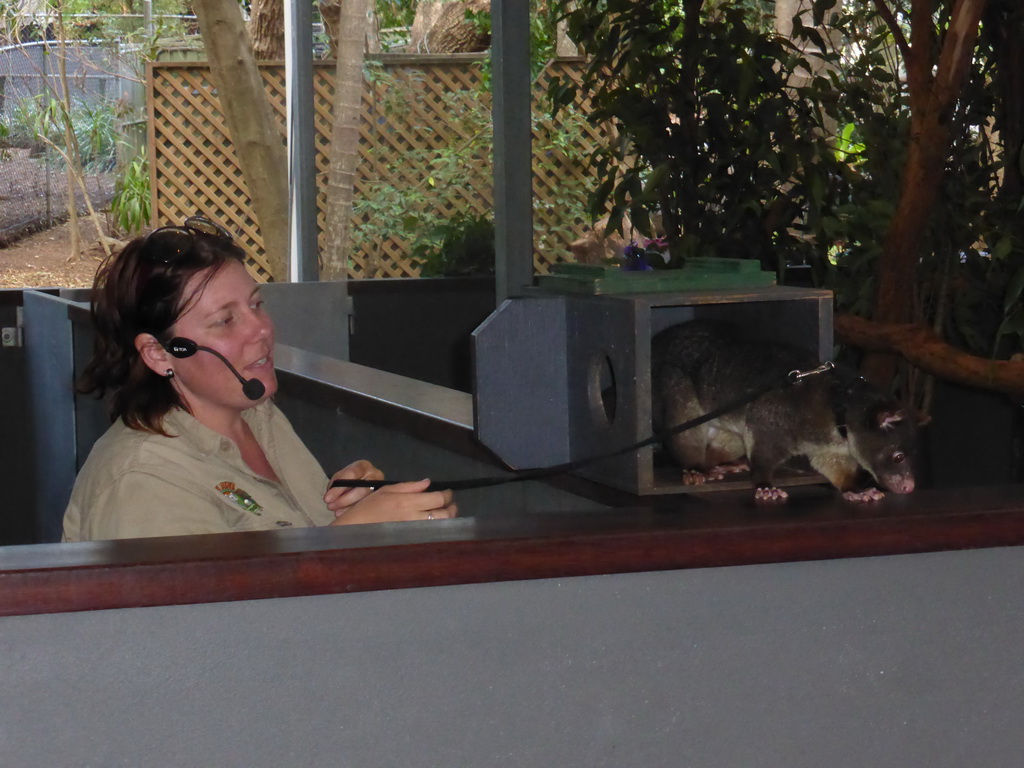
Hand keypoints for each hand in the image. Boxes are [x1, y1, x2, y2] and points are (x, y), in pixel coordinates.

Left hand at [324, 460, 384, 515]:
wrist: (363, 480)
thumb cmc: (349, 478)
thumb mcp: (341, 476)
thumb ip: (335, 485)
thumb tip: (330, 499)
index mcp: (363, 466)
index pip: (352, 474)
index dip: (339, 488)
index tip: (327, 498)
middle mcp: (376, 475)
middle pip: (362, 489)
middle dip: (345, 500)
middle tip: (331, 506)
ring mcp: (380, 488)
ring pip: (367, 500)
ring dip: (349, 507)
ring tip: (336, 512)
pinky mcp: (381, 498)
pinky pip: (369, 507)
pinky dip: (355, 512)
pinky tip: (345, 515)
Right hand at [327, 478, 456, 525]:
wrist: (355, 530)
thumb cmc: (369, 508)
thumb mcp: (387, 490)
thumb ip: (409, 486)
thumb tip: (428, 483)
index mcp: (407, 502)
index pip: (438, 498)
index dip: (447, 495)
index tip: (447, 493)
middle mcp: (413, 517)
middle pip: (444, 514)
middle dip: (452, 508)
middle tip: (450, 504)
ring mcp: (414, 531)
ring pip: (441, 526)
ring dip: (447, 519)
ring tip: (445, 515)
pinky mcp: (411, 541)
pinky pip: (431, 535)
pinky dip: (437, 530)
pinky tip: (435, 525)